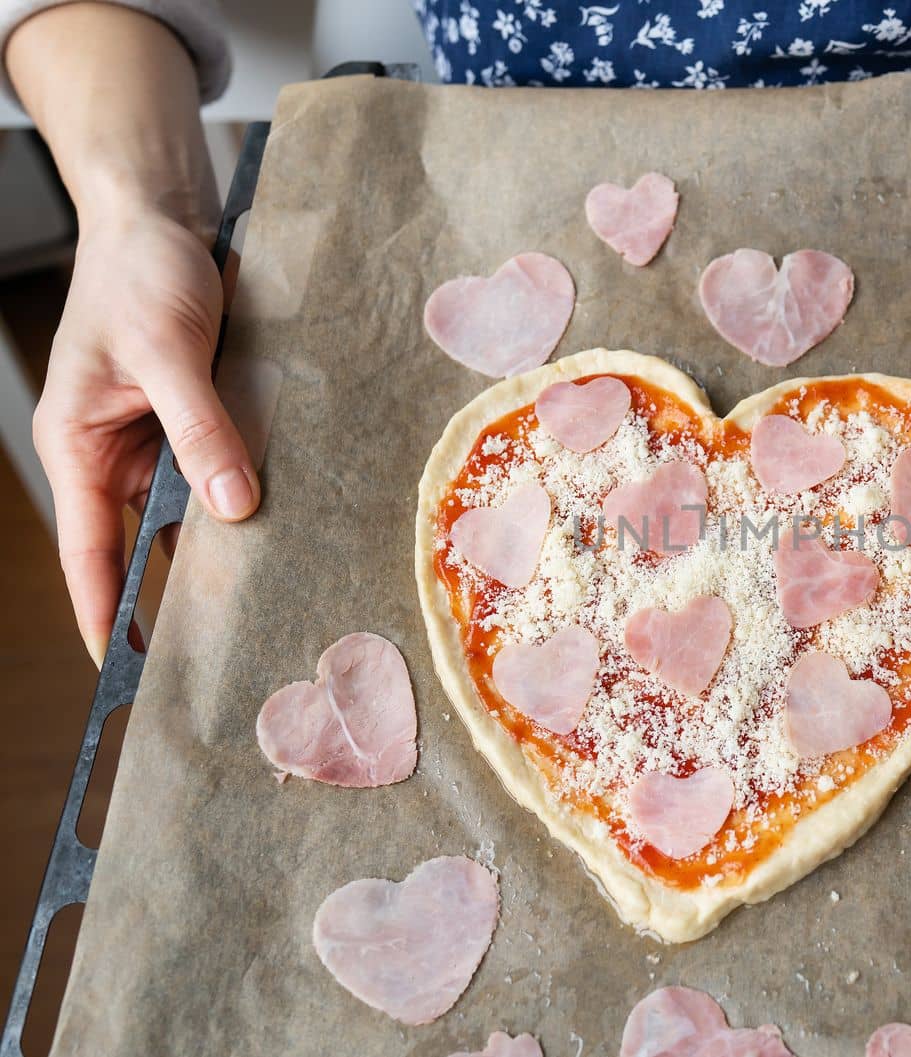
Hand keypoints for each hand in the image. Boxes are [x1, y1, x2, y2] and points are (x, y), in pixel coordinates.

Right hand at [32, 207, 258, 664]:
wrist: (165, 217)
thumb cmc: (142, 272)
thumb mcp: (167, 350)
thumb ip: (199, 427)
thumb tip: (231, 506)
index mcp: (79, 446)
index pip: (87, 552)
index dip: (107, 612)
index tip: (129, 668)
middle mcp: (116, 454)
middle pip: (143, 543)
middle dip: (179, 591)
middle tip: (226, 649)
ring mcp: (160, 440)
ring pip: (192, 512)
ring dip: (227, 542)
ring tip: (271, 597)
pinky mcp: (200, 421)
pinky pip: (224, 473)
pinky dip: (249, 496)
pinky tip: (292, 524)